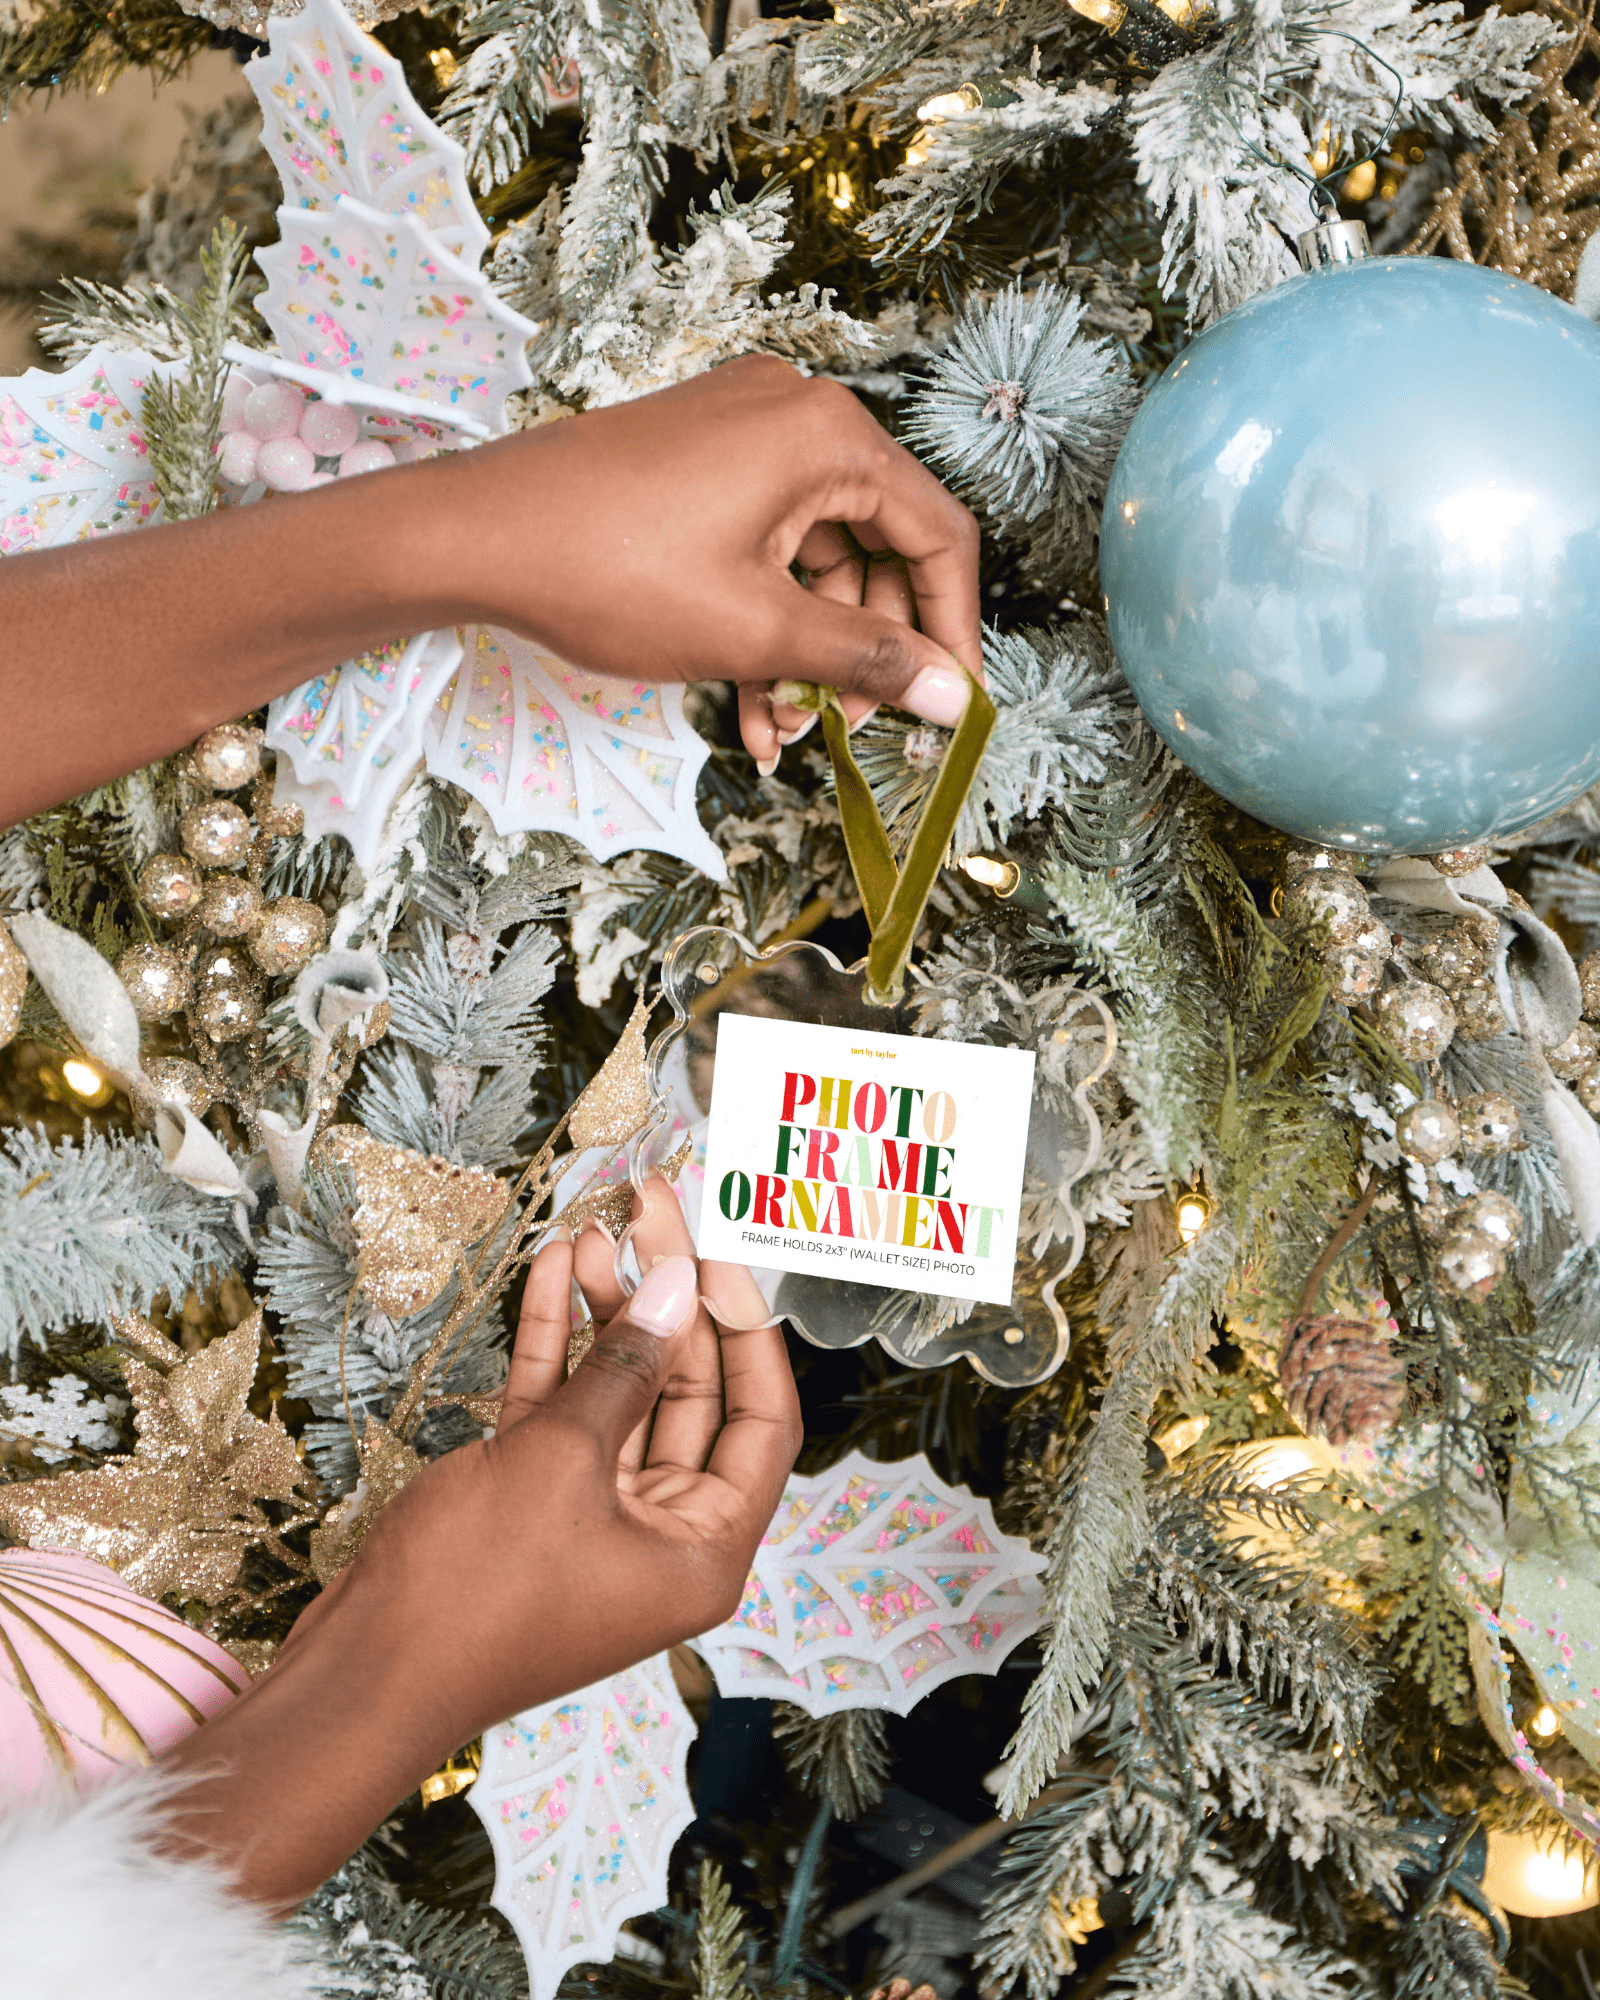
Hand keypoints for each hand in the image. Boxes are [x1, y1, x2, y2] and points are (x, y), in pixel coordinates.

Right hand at [155, 1180, 799, 1906]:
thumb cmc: (474, 1592)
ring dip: (608, 1312)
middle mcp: (665, 1533)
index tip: (717, 1254)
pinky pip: (566, 1410)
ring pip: (622, 1392)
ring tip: (594, 1229)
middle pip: (689, 1392)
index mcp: (705, 1548)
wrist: (362, 1673)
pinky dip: (562, 1346)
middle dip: (666, 1299)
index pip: (763, 1420)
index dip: (746, 1329)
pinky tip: (555, 1272)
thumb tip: (675, 1286)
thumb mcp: (561, 1462)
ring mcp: (599, 1516)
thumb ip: (624, 1368)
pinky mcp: (537, 1501)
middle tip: (649, 1213)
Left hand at [444, 355, 983, 768]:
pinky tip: (743, 704)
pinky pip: (763, 546)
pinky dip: (761, 621)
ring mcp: (742, 435)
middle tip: (840, 728)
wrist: (473, 537)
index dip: (951, 629)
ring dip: (804, 654)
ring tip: (773, 732)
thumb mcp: (755, 630)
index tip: (950, 701)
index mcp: (826, 436)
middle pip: (876, 551)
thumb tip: (951, 693)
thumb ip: (864, 660)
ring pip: (814, 561)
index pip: (935, 535)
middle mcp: (793, 418)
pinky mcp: (700, 464)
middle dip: (860, 653)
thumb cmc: (609, 569)